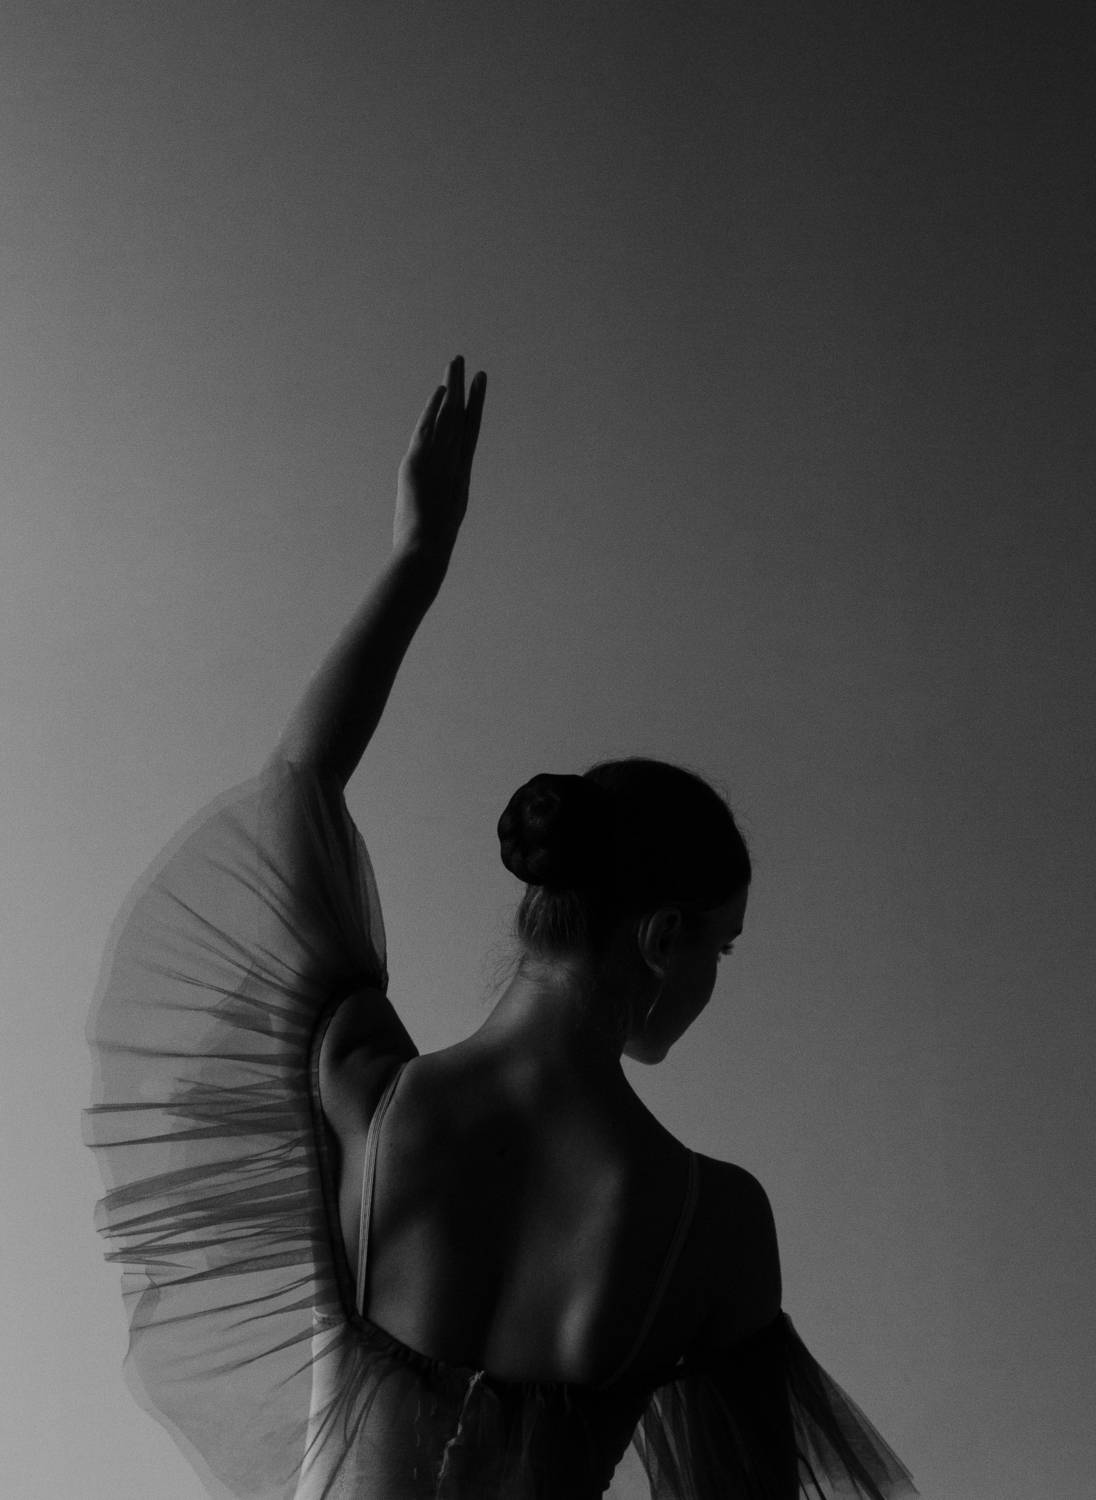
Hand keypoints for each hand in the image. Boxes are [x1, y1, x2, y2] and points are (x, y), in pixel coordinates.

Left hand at [394, 355, 486, 563]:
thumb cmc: (429, 550)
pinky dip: (435, 409)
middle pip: (462, 420)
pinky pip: (429, 430)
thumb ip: (436, 509)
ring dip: (451, 389)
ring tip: (456, 362)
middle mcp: (454, 466)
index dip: (475, 410)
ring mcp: (439, 464)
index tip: (479, 388)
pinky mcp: (420, 464)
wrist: (426, 554)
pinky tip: (441, 390)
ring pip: (449, 418)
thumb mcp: (437, 524)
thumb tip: (432, 514)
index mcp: (460, 479)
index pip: (469, 436)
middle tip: (470, 366)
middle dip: (466, 392)